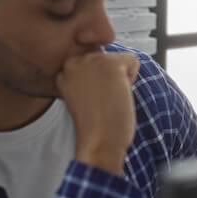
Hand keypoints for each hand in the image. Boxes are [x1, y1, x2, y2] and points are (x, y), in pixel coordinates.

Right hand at [56, 51, 139, 174]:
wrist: (99, 140)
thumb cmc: (94, 124)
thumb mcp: (79, 94)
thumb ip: (84, 77)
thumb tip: (101, 66)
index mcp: (63, 70)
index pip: (93, 61)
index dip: (99, 80)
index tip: (94, 98)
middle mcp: (74, 61)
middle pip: (106, 57)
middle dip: (109, 76)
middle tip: (102, 99)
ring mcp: (91, 60)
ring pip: (119, 58)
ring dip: (121, 77)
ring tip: (109, 98)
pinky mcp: (109, 62)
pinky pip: (133, 60)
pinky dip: (133, 77)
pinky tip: (119, 94)